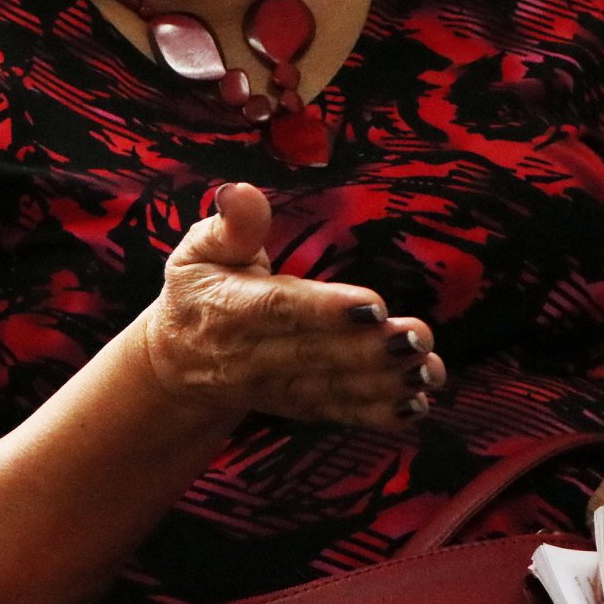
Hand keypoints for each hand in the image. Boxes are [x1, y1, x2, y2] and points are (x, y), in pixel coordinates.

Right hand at [138, 182, 445, 429]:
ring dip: (383, 382)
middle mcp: (250, 356)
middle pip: (314, 353)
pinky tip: (414, 406)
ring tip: (427, 369)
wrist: (176, 366)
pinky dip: (375, 414)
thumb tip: (238, 190)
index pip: (278, 309)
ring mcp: (274, 388)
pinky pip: (336, 412)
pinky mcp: (295, 407)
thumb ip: (232, 224)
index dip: (325, 310)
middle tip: (416, 337)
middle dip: (369, 349)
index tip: (374, 305)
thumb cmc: (199, 291)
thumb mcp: (200, 249)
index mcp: (228, 308)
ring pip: (331, 387)